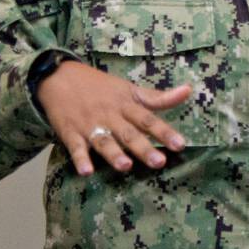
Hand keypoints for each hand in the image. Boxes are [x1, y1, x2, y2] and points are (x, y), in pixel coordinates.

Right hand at [36, 60, 191, 175]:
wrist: (59, 77)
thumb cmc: (101, 87)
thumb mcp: (130, 89)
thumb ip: (157, 97)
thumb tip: (188, 90)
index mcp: (126, 105)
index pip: (148, 119)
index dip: (164, 132)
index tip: (180, 145)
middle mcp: (110, 116)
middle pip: (128, 133)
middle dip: (143, 148)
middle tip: (159, 162)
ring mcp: (90, 125)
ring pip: (104, 141)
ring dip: (114, 154)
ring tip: (126, 166)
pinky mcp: (70, 133)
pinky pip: (75, 148)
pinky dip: (80, 160)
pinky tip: (86, 172)